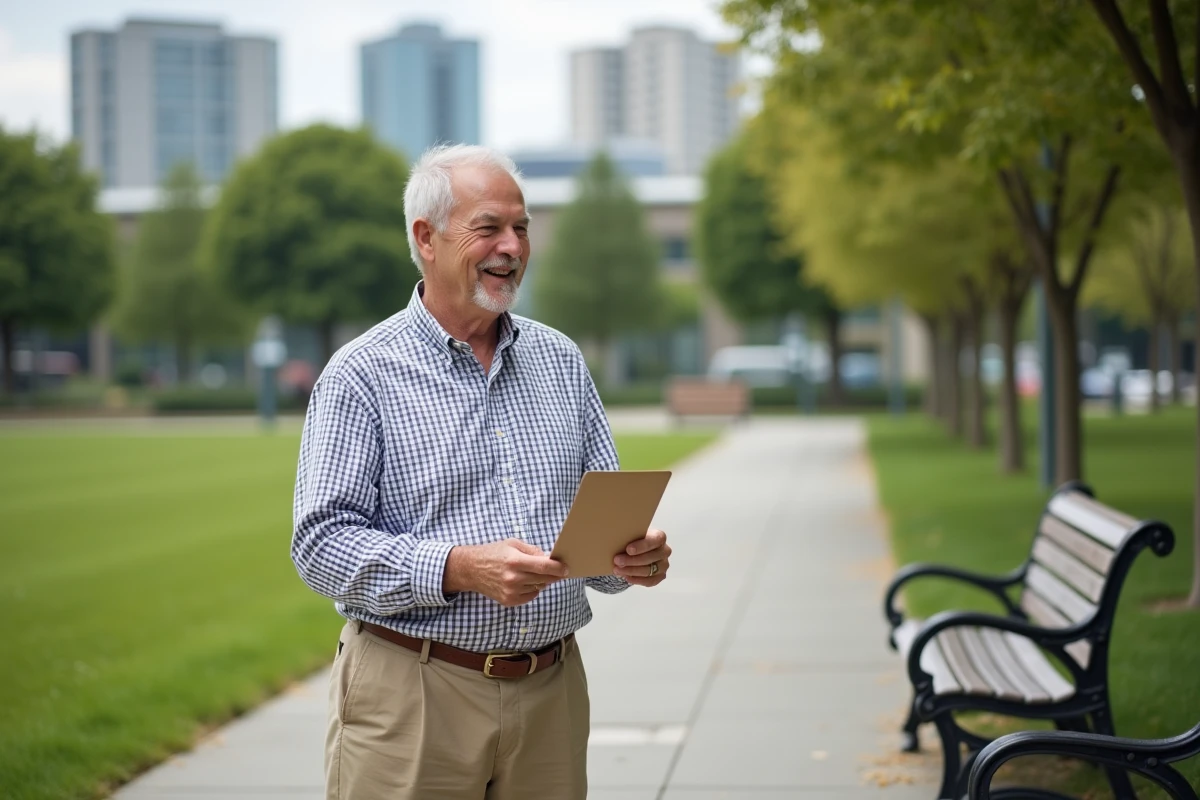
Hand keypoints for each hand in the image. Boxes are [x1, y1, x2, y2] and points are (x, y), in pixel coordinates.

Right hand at [443, 539, 568, 606]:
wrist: (471, 569)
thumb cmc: (493, 553)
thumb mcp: (513, 544)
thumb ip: (533, 551)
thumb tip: (550, 558)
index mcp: (515, 561)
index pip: (544, 567)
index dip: (558, 568)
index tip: (566, 568)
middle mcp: (514, 578)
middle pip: (544, 579)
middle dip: (554, 575)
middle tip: (560, 571)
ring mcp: (511, 591)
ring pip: (538, 588)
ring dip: (542, 581)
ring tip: (534, 573)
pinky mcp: (509, 601)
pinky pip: (530, 596)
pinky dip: (533, 589)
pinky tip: (525, 582)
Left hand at [613, 527, 669, 586]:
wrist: (638, 551)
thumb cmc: (634, 541)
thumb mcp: (632, 535)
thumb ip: (628, 537)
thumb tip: (616, 541)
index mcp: (660, 537)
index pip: (655, 540)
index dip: (642, 546)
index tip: (628, 549)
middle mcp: (665, 551)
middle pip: (650, 558)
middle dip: (632, 560)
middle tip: (617, 560)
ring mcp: (664, 565)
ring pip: (649, 571)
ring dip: (631, 571)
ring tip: (617, 569)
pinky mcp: (660, 576)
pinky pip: (649, 581)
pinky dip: (637, 580)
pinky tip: (626, 577)